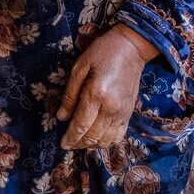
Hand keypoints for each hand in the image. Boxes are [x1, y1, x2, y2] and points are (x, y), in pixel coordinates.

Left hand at [56, 24, 157, 149]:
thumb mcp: (79, 68)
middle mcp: (111, 107)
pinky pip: (119, 136)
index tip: (62, 143)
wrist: (131, 48)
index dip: (70, 137)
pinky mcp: (129, 113)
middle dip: (79, 143)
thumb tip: (61, 116)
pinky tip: (97, 139)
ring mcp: (122, 112)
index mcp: (96, 93)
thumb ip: (70, 94)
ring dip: (92, 145)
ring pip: (106, 140)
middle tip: (68, 144)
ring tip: (81, 142)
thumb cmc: (102, 53)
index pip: (81, 124)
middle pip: (93, 135)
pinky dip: (107, 142)